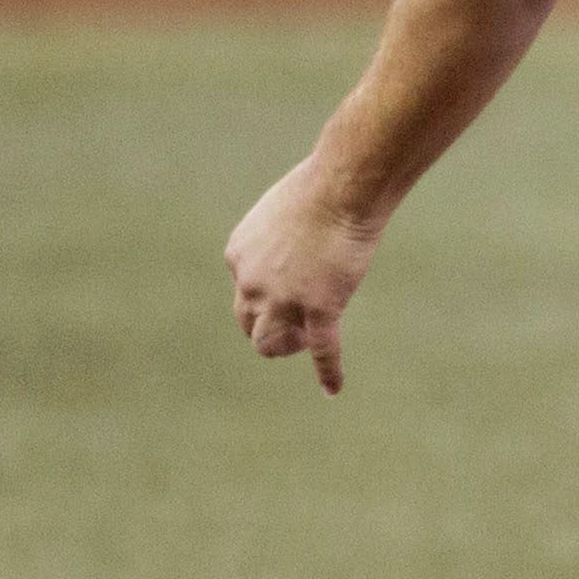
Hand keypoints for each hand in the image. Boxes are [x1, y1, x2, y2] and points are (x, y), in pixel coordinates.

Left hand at [226, 159, 384, 393]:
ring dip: (286, 347)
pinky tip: (332, 390)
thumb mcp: (282, 212)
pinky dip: (328, 372)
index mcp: (238, 256)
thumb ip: (280, 238)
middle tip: (297, 326)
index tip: (296, 283)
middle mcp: (251, 283)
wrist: (340, 189)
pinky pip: (323, 350)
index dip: (270, 293)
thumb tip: (300, 248)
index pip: (246, 290)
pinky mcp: (319, 310)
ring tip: (306, 346)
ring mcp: (283, 300)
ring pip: (270, 342)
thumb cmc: (319, 188)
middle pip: (248, 322)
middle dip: (269, 327)